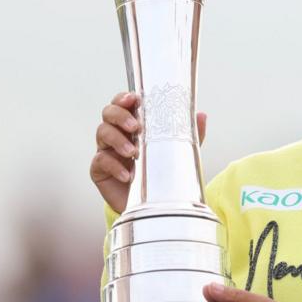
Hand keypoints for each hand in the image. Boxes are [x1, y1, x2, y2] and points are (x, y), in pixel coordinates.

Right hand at [90, 91, 207, 212]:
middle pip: (108, 113)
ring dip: (118, 139)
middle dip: (120, 115)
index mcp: (132, 125)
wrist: (151, 203)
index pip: (123, 104)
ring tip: (133, 152)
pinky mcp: (99, 169)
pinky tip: (128, 175)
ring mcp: (106, 150)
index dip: (124, 98)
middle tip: (135, 126)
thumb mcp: (177, 152)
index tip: (134, 99)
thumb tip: (201, 115)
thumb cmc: (160, 172)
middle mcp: (117, 133)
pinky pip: (101, 161)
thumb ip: (187, 134)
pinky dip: (114, 166)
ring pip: (102, 133)